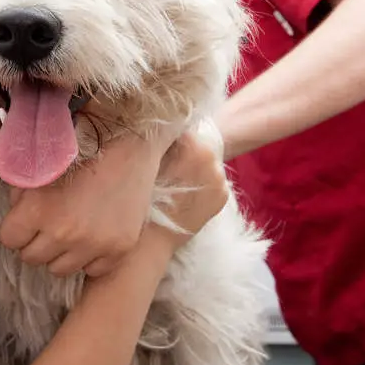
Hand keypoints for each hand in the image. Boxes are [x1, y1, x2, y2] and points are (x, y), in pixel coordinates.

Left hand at [0, 124, 181, 277]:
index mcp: (38, 209)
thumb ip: (19, 191)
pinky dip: (90, 257)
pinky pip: (92, 270)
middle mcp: (64, 233)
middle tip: (50, 222)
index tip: (28, 218)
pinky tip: (94, 234)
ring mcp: (94, 244)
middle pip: (31, 258)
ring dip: (61, 252)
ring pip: (59, 269)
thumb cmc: (83, 151)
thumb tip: (14, 210)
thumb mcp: (41, 164)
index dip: (17, 227)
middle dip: (36, 241)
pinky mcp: (118, 249)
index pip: (9, 239)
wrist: (130, 146)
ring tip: (72, 228)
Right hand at [150, 129, 229, 250]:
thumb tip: (160, 127)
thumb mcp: (144, 160)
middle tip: (167, 160)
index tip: (158, 139)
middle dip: (183, 147)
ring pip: (206, 160)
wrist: (151, 240)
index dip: (167, 131)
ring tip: (176, 178)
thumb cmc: (140, 199)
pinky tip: (186, 192)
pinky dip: (202, 182)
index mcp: (191, 144)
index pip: (180, 124)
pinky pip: (213, 179)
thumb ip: (158, 140)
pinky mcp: (224, 195)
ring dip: (194, 164)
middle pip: (197, 140)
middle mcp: (211, 158)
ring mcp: (220, 178)